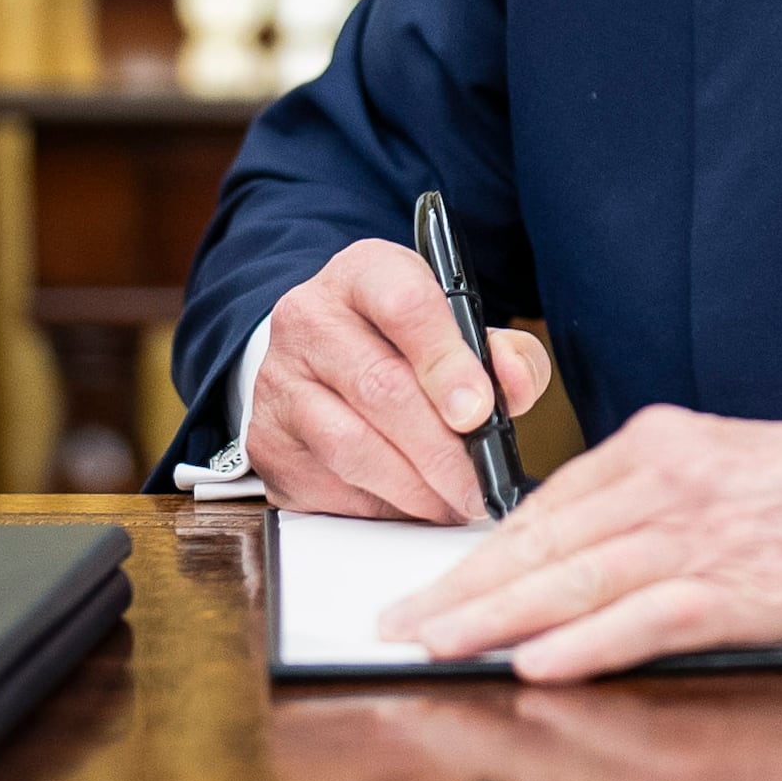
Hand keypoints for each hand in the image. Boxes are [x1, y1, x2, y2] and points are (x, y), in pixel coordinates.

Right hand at [245, 238, 559, 524]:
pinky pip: (329, 485)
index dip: (446, 362)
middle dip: (441, 448)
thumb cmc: (403, 344)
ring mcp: (279, 381)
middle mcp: (309, 318)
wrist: (320, 359)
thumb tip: (515, 386)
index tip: (479, 412)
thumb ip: (503, 353)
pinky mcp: (266, 442)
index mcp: (363, 274)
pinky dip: (380, 506)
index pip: (404, 305)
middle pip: (380, 387)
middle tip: (480, 483)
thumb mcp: (458, 328)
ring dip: (414, 487)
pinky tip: (412, 504)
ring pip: (351, 446)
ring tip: (455, 502)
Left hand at [378, 396, 781, 681]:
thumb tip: (575, 563)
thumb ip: (656, 507)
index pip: (545, 505)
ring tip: (435, 646)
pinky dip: (587, 642)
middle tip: (394, 626)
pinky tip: (537, 663)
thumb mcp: (735, 476)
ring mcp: (712, 531)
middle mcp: (676, 478)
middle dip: (461, 589)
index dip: (475, 554)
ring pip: (579, 578)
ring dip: (496, 617)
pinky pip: (650, 616)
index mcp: (665, 445)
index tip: (423, 590)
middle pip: (545, 542)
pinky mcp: (752, 586)